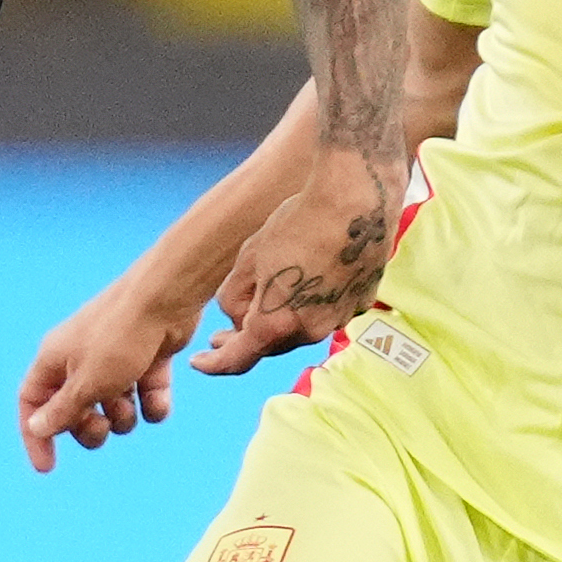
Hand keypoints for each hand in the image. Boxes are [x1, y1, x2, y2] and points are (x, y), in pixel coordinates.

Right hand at [17, 274, 201, 473]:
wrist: (166, 300)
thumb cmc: (119, 336)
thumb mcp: (86, 382)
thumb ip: (62, 410)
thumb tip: (37, 428)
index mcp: (54, 360)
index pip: (32, 402)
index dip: (36, 436)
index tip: (48, 466)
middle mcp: (80, 360)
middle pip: (74, 411)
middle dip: (88, 428)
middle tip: (103, 428)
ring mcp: (114, 360)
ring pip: (112, 407)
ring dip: (123, 417)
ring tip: (132, 404)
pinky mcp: (146, 359)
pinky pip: (144, 396)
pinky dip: (152, 404)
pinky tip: (158, 399)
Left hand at [192, 140, 397, 377]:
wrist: (355, 198)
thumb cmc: (297, 223)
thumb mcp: (249, 259)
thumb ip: (234, 298)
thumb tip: (238, 317)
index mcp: (276, 323)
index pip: (237, 359)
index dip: (214, 364)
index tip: (199, 362)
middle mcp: (311, 331)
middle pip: (271, 344)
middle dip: (245, 340)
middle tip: (220, 335)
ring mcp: (340, 318)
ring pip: (301, 330)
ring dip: (280, 321)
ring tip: (265, 301)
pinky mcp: (362, 302)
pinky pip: (328, 312)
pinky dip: (312, 306)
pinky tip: (307, 280)